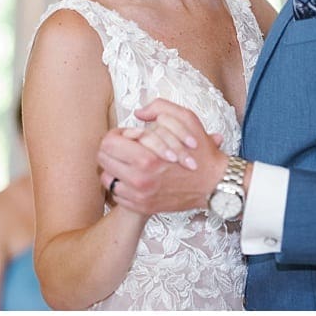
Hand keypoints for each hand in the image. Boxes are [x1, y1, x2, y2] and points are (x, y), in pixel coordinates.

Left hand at [96, 102, 219, 216]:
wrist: (213, 184)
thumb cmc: (201, 151)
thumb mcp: (187, 119)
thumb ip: (161, 108)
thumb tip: (139, 113)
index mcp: (147, 158)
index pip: (108, 144)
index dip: (115, 134)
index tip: (127, 135)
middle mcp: (138, 180)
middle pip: (102, 161)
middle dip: (113, 150)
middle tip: (128, 146)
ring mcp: (138, 196)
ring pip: (107, 179)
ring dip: (117, 168)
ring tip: (132, 162)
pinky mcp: (141, 207)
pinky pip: (117, 195)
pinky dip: (123, 184)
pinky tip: (137, 177)